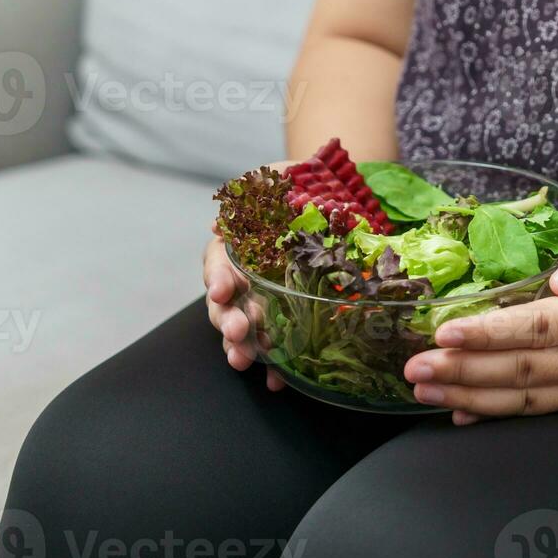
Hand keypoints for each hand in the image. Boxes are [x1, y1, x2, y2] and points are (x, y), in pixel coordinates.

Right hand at [202, 161, 294, 390]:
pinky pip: (281, 345)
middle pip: (226, 303)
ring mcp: (268, 298)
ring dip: (241, 346)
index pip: (218, 263)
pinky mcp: (294, 317)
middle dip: (227, 319)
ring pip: (245, 328)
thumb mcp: (274, 177)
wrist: (340, 191)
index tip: (223, 289)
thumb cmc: (300, 183)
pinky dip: (277, 366)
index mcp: (238, 244)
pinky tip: (278, 380)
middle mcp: (247, 275)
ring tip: (243, 359)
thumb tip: (217, 226)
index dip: (217, 277)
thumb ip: (248, 193)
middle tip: (237, 331)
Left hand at [402, 220, 557, 423]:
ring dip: (469, 396)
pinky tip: (457, 410)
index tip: (445, 332)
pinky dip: (494, 414)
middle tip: (415, 366)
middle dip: (464, 371)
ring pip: (525, 398)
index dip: (490, 334)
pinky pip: (538, 410)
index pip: (540, 329)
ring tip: (423, 388)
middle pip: (524, 370)